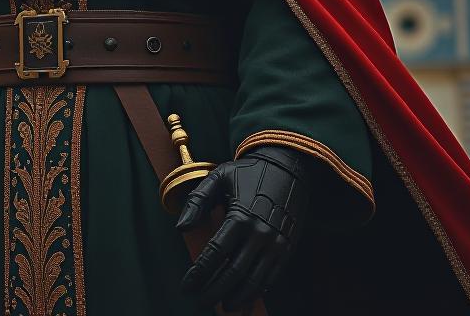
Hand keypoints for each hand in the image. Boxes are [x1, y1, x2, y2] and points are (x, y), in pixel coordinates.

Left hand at [176, 145, 312, 312]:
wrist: (288, 167)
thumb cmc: (248, 172)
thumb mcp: (219, 176)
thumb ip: (197, 201)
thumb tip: (180, 228)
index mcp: (240, 216)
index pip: (215, 253)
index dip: (199, 273)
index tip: (186, 286)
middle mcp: (259, 234)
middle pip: (233, 273)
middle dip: (214, 291)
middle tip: (199, 301)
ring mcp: (276, 244)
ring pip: (254, 281)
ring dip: (236, 297)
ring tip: (220, 307)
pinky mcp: (286, 249)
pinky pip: (271, 278)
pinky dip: (257, 293)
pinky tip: (244, 300)